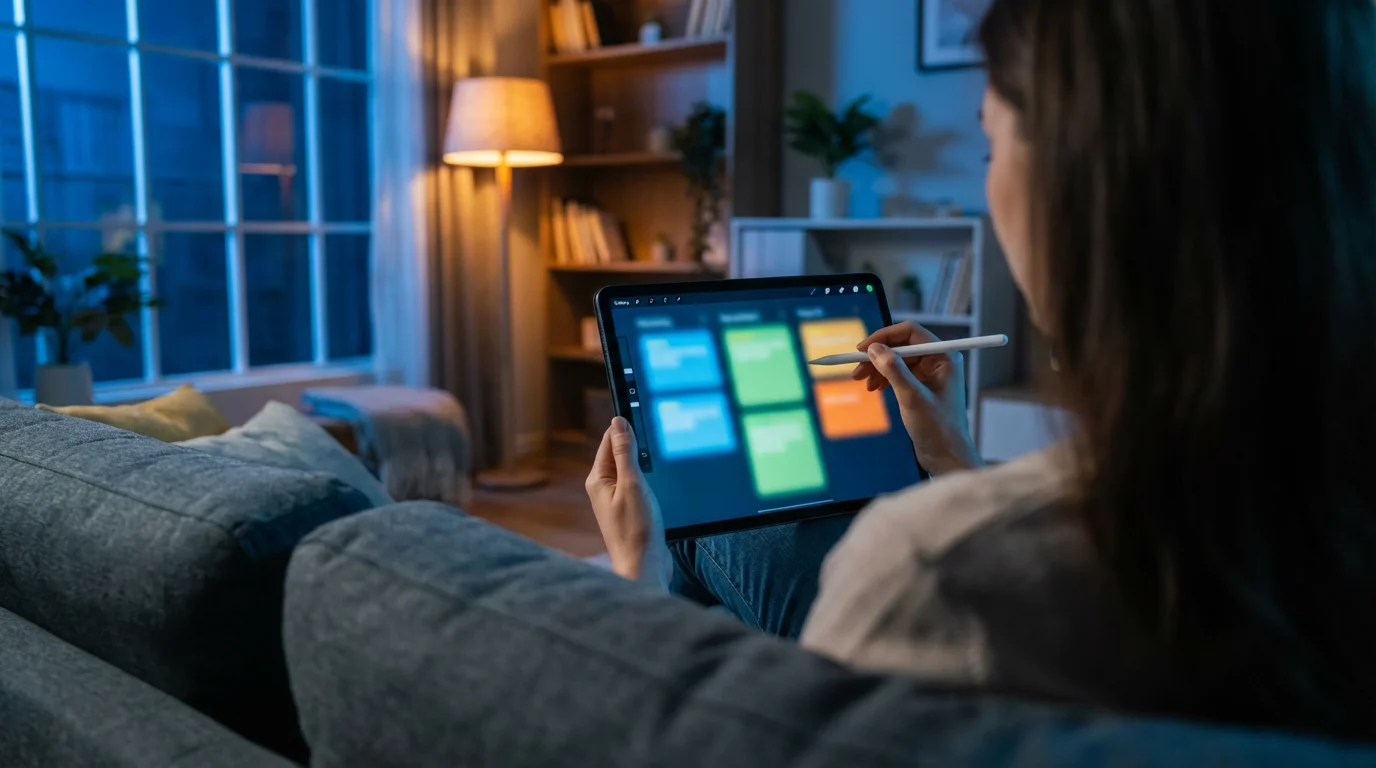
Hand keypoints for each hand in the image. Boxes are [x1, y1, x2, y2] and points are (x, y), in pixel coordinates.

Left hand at [585, 417, 667, 583]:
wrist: (644, 567)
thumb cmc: (636, 530)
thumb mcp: (632, 485)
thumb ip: (625, 453)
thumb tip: (618, 423)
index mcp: (599, 479)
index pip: (610, 440)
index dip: (626, 425)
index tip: (642, 409)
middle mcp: (604, 488)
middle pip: (620, 453)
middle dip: (636, 441)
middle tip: (656, 428)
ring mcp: (617, 499)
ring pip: (631, 468)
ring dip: (645, 460)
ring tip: (661, 450)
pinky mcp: (631, 510)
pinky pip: (638, 484)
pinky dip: (650, 477)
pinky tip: (662, 476)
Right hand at [851, 322, 982, 474]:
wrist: (947, 457)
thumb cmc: (937, 428)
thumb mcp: (912, 397)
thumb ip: (893, 370)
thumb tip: (874, 348)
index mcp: (944, 357)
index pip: (910, 333)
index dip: (884, 337)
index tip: (862, 348)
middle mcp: (938, 361)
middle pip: (901, 346)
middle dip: (878, 356)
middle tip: (857, 370)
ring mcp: (930, 374)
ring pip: (897, 360)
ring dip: (878, 368)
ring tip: (863, 383)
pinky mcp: (922, 387)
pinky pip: (899, 373)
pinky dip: (884, 378)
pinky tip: (874, 388)